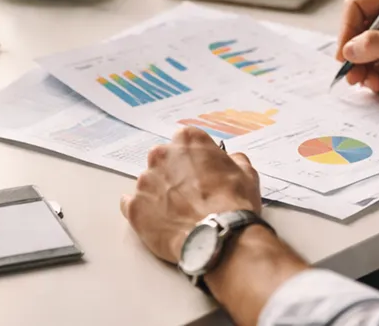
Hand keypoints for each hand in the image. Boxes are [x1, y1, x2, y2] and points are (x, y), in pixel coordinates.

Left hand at [121, 127, 262, 262]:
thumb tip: (232, 160)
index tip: (201, 171)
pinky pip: (131, 205)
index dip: (195, 159)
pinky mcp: (134, 208)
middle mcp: (161, 155)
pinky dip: (143, 211)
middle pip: (163, 159)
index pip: (186, 142)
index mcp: (188, 141)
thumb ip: (234, 160)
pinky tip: (158, 220)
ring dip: (160, 194)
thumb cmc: (233, 205)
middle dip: (174, 173)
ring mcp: (145, 182)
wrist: (218, 238)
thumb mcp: (246, 174)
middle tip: (190, 193)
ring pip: (148, 183)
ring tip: (178, 213)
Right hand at [337, 0, 378, 101]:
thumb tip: (348, 48)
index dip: (347, 30)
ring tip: (376, 85)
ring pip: (369, 56)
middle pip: (360, 35)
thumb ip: (377, 44)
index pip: (359, 8)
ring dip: (368, 72)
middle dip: (356, 57)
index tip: (345, 53)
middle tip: (354, 77)